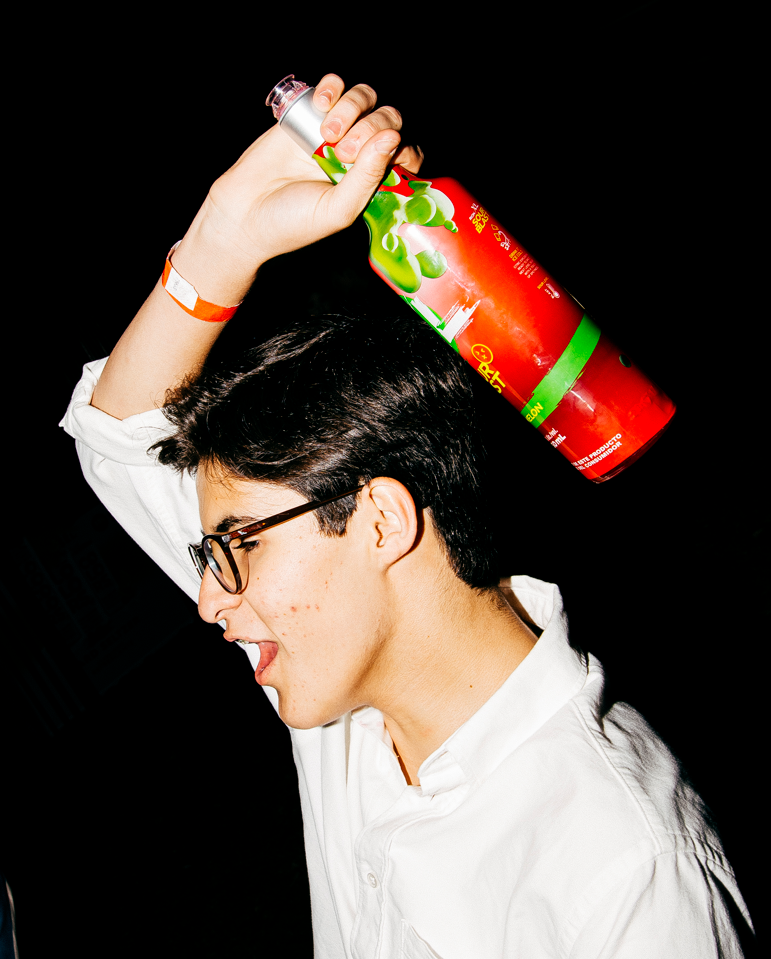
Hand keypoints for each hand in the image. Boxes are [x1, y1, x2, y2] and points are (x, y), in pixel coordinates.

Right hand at [175, 74, 422, 297]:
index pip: (406, 154)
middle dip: (372, 129)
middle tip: (345, 153)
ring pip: (364, 98)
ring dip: (352, 108)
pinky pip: (333, 86)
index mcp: (372, 181)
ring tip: (327, 135)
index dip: (404, 149)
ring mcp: (334, 132)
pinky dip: (332, 88)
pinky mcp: (309, 114)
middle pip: (388, 119)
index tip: (390, 157)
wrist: (244, 213)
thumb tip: (392, 138)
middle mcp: (358, 154)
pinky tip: (320, 104)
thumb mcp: (338, 210)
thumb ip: (368, 177)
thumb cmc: (293, 223)